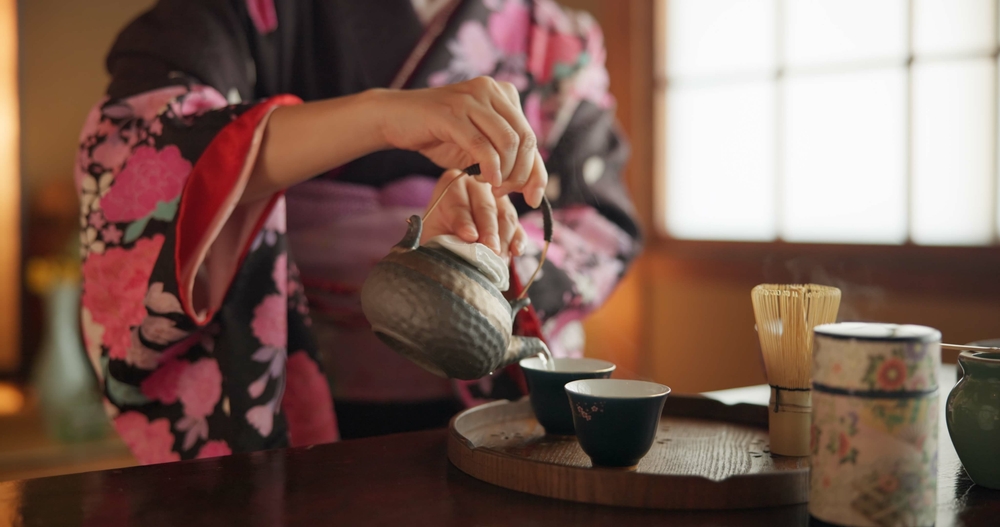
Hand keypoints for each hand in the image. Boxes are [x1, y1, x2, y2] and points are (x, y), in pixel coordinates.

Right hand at [373, 77, 547, 207]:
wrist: (396, 118)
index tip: (534, 198)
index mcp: (504, 94)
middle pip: (525, 139)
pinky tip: (485, 180)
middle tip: (505, 193)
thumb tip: (535, 184)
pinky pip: (482, 144)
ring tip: (492, 187)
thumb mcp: (478, 146)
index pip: (531, 137)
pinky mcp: (453, 112)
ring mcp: (472, 98)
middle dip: (521, 174)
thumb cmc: (439, 134)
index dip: (537, 172)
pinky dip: (489, 167)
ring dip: (505, 172)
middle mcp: (492, 90)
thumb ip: (505, 157)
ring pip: (508, 142)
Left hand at [420, 169, 527, 257]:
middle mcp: (478, 186)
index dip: (464, 221)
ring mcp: (498, 199)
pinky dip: (518, 240)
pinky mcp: (511, 216)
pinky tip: (516, 251)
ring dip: (504, 240)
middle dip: (489, 231)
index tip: (469, 236)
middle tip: (490, 249)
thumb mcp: (434, 234)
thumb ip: (442, 236)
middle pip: (486, 208)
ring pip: (506, 217)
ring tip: (499, 258)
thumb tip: (464, 243)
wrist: (447, 244)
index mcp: (452, 184)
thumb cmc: (438, 238)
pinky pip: (518, 227)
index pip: (459, 203)